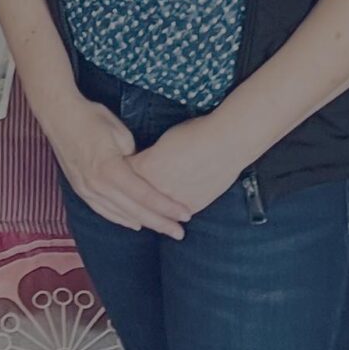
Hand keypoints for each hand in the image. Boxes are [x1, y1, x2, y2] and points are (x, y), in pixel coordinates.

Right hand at [42, 97, 188, 237]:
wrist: (58, 115)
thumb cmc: (91, 118)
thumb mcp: (120, 133)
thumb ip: (135, 158)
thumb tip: (146, 173)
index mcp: (110, 170)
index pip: (145, 196)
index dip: (167, 207)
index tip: (186, 215)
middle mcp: (97, 185)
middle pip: (135, 211)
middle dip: (161, 223)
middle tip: (180, 233)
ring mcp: (86, 190)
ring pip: (120, 215)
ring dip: (144, 223)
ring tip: (163, 229)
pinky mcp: (80, 189)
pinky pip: (104, 211)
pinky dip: (121, 219)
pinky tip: (134, 224)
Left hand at [127, 116, 249, 217]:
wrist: (226, 142)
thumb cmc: (195, 134)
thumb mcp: (163, 142)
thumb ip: (149, 158)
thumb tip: (145, 166)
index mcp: (145, 167)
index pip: (123, 176)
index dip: (122, 177)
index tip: (122, 177)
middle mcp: (155, 187)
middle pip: (136, 199)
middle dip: (132, 199)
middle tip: (131, 200)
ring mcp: (173, 200)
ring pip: (156, 212)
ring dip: (152, 213)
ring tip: (150, 214)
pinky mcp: (191, 207)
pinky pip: (176, 215)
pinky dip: (173, 214)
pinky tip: (172, 215)